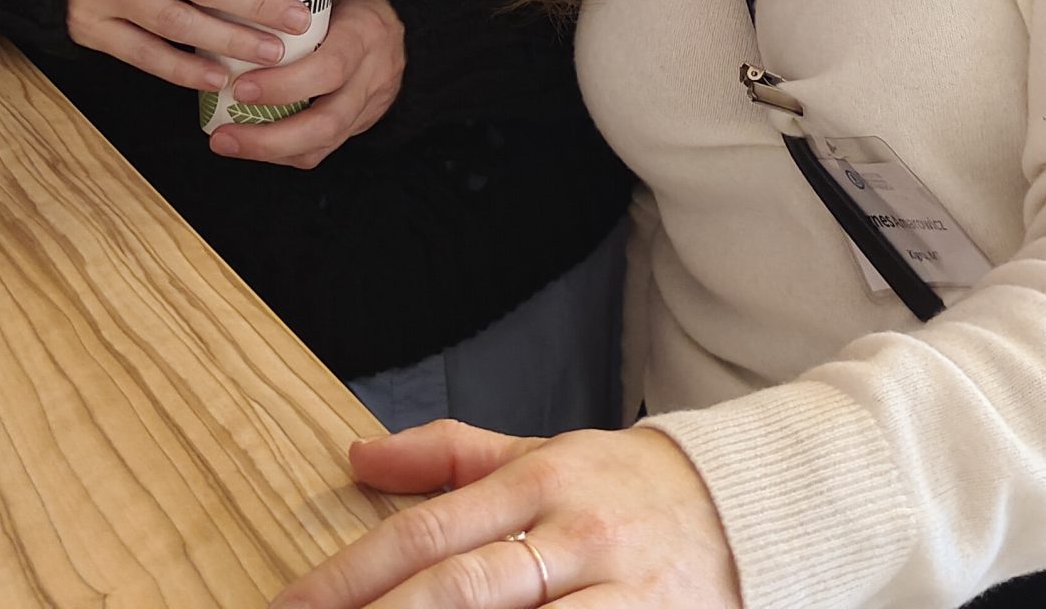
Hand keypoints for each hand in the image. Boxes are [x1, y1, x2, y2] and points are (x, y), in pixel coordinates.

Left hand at [207, 0, 402, 168]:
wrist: (391, 24)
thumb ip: (288, 0)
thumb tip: (227, 1)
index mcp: (364, 32)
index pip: (330, 67)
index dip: (284, 85)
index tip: (238, 87)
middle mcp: (374, 74)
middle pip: (328, 120)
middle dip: (271, 137)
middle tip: (222, 135)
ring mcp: (371, 105)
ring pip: (324, 144)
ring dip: (270, 151)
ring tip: (225, 143)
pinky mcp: (360, 125)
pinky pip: (322, 150)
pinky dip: (282, 151)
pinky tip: (250, 144)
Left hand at [272, 420, 740, 608]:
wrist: (755, 510)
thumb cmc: (628, 487)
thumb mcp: (545, 452)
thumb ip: (451, 456)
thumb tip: (358, 453)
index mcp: (543, 479)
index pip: (428, 530)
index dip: (352, 575)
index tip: (290, 608)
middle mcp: (579, 535)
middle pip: (465, 589)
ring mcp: (622, 594)